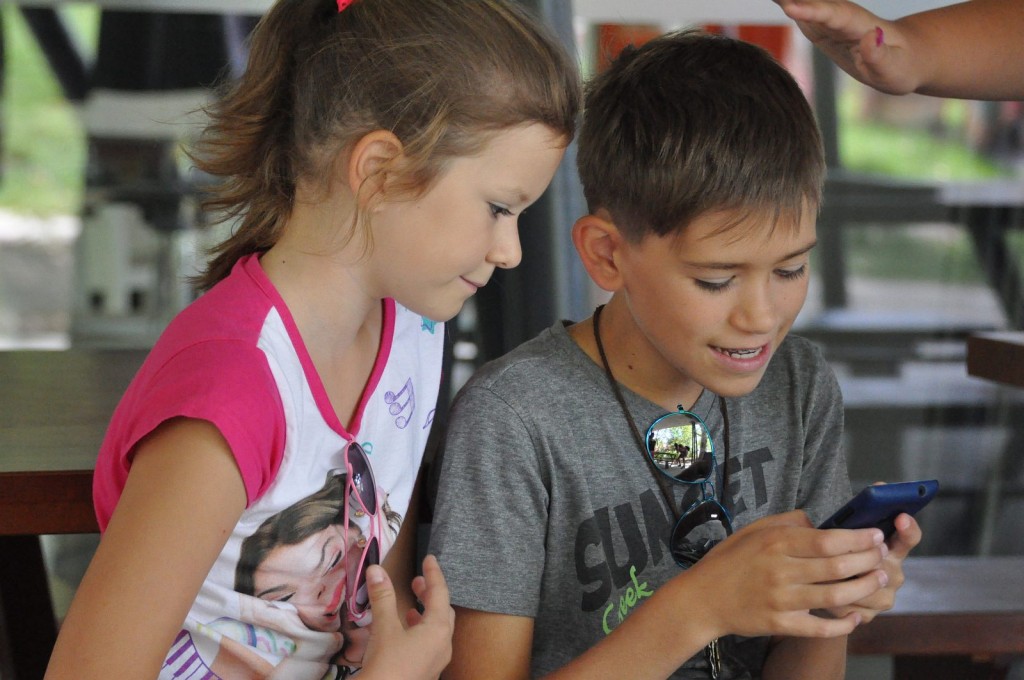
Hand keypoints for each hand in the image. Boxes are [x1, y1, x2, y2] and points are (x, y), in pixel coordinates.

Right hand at [359, 555, 454, 679]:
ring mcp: (437, 661)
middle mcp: (444, 644)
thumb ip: (383, 597)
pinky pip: (430, 644)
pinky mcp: (427, 671)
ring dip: (426, 614)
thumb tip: (377, 570)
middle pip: (443, 611)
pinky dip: (421, 631)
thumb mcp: (384, 628)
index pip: (440, 593)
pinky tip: (405, 633)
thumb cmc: (388, 665)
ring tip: (410, 606)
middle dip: (431, 594)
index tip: (430, 558)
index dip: (434, 573)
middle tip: (417, 582)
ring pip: (438, 629)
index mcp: (438, 629)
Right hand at [687, 510, 887, 639]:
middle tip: (883, 556)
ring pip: (835, 596)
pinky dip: (843, 625)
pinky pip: (820, 628)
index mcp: (775, 542)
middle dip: (869, 560)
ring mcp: (781, 600)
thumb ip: (788, 522)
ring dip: (864, 588)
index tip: (876, 535)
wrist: (703, 598)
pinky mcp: (779, 624)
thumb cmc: (730, 560)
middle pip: (837, 566)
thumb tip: (821, 523)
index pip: (828, 539)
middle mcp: (780, 570)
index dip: (858, 538)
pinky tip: (856, 616)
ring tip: (880, 579)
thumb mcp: (754, 530)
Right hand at [773, 0, 921, 93]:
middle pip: (812, 1)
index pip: (832, 15)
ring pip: (804, 2)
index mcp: (857, 25)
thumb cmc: (900, 66)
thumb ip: (879, 56)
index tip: (789, 7)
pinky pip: (799, 11)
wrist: (905, 57)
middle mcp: (840, 17)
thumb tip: (870, 37)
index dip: (811, 11)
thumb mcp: (893, 69)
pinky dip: (786, 2)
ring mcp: (829, 21)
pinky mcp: (820, 27)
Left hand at [825, 512, 920, 622]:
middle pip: (883, 566)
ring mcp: (884, 596)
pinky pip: (852, 608)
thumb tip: (818, 518)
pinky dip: (834, 599)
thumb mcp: (835, 537)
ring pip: (867, 589)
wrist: (821, 589)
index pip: (908, 538)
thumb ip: (839, 528)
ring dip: (843, 581)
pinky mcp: (869, 614)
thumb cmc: (830, 555)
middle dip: (858, 561)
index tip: (901, 517)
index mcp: (889, 548)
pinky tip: (821, 591)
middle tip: (837, 554)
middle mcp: (892, 572)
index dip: (907, 529)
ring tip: (821, 572)